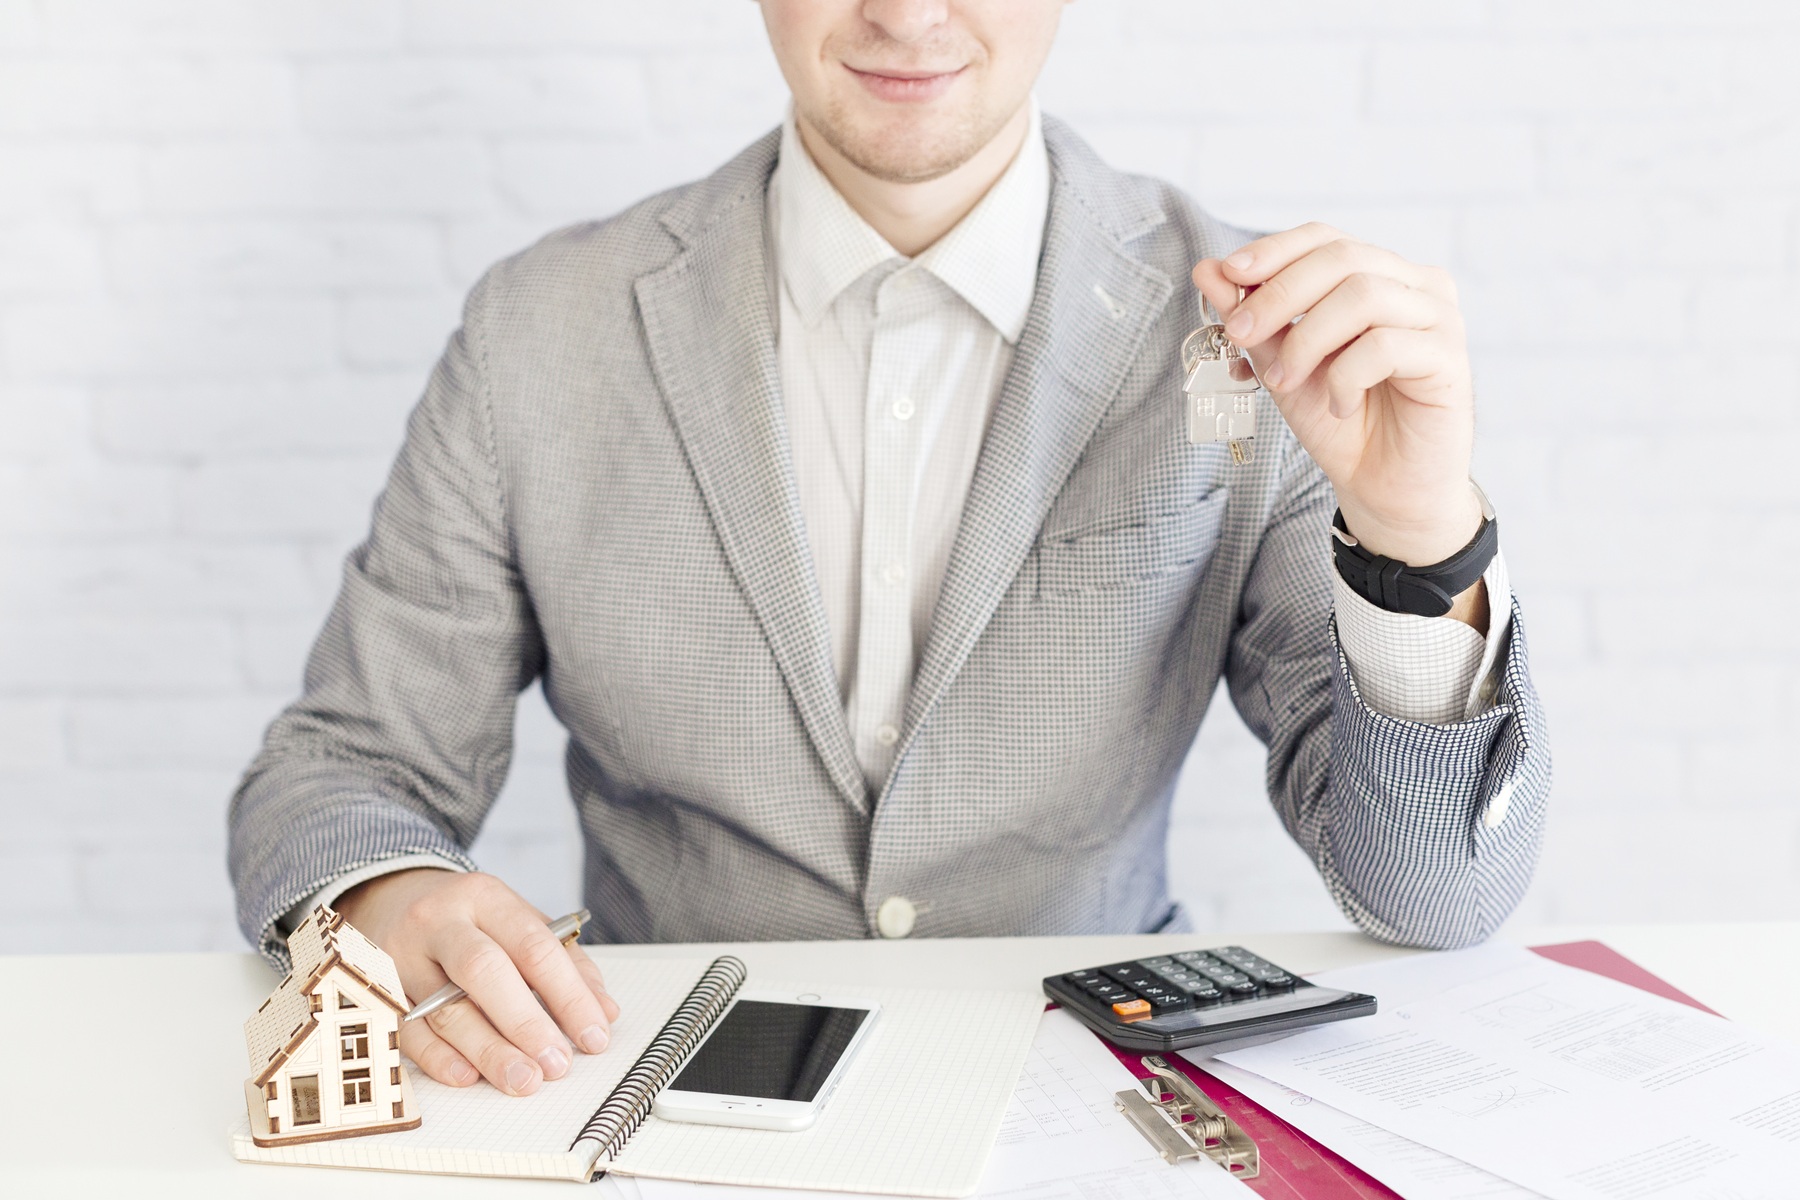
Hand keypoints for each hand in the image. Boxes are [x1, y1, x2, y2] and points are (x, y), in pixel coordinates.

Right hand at [335, 868, 620, 1095]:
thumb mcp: (517, 920)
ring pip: (443, 1008)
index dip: (569, 994)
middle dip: (525, 1022)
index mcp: (485, 897)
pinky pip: (406, 1030)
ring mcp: (401, 956)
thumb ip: (564, 961)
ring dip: (488, 1051)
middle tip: (557, 1063)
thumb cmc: (467, 918)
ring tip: (523, 1079)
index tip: (594, 1034)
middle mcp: (440, 921)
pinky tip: (468, 1077)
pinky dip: (438, 1058)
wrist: (389, 899)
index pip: (534, 945)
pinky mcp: (375, 990)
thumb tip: (603, 1011)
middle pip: (484, 971)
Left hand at [1192, 223, 1483, 570]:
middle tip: (1240, 333)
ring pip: (1363, 296)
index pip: (1326, 239)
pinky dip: (1346, 377)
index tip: (1229, 273)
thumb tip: (1207, 270)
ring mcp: (1438, 318)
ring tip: (1285, 382)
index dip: (1276, 250)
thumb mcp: (1283, 366)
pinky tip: (1340, 406)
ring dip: (1307, 340)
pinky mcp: (1450, 358)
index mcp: (1378, 275)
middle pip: (1343, 259)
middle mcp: (1415, 285)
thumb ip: (1254, 320)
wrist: (1383, 488)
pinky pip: (1386, 346)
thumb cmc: (1340, 421)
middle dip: (1279, 294)